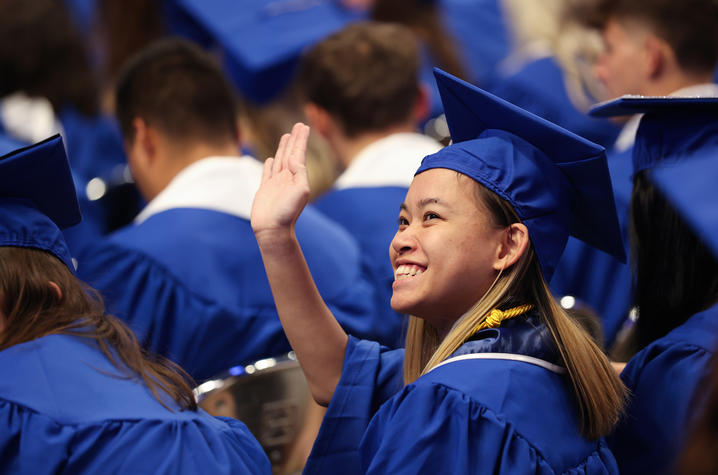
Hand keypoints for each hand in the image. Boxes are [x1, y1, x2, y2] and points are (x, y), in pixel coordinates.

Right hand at [251, 123, 310, 239]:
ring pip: (280, 160)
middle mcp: (287, 178)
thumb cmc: (287, 214)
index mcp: (297, 177)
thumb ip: (299, 174)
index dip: (300, 140)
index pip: (298, 154)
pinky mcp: (265, 189)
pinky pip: (267, 172)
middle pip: (290, 153)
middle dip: (294, 139)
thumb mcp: (300, 192)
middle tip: (298, 125)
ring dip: (283, 147)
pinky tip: (271, 158)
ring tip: (286, 135)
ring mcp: (276, 183)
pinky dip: (269, 164)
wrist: (273, 230)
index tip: (303, 126)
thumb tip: (294, 160)